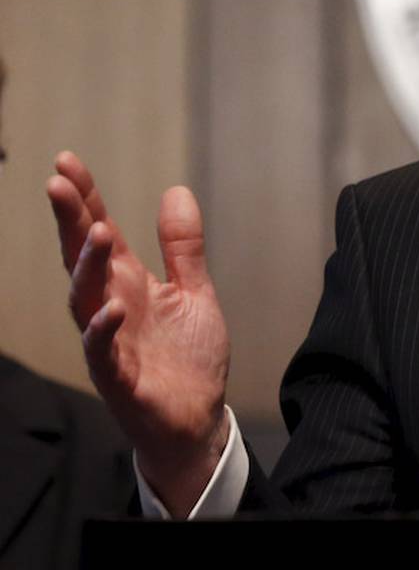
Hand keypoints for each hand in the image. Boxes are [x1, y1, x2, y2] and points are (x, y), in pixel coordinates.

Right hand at [48, 151, 230, 515]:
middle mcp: (111, 306)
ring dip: (87, 267)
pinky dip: (102, 330)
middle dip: (69, 221)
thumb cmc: (188, 357)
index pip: (99, 234)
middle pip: (82, 258)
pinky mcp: (119, 377)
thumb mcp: (194, 291)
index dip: (84, 199)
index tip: (66, 161)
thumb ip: (183, 247)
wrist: (198, 419)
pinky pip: (102, 352)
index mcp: (129, 284)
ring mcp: (110, 342)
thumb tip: (176, 190)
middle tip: (58, 182)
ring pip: (84, 300)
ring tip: (97, 232)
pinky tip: (110, 308)